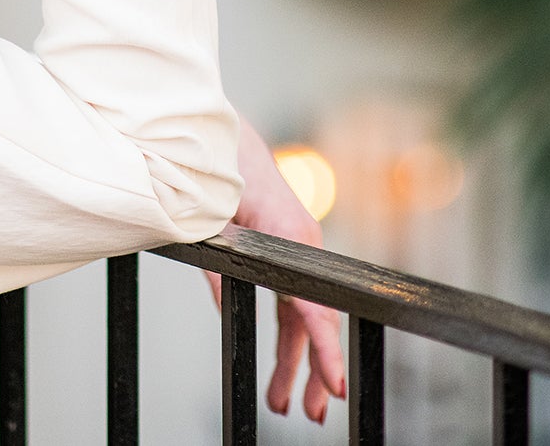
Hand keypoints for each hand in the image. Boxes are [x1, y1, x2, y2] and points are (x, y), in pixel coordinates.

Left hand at [208, 118, 345, 422]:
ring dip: (294, 361)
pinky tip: (279, 364)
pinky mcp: (286, 249)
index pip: (312, 306)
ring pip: (301, 316)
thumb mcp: (214, 220)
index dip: (324, 350)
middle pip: (314, 320)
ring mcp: (299, 248)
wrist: (228, 134)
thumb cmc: (222, 170)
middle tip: (308, 414)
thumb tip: (226, 309)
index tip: (335, 386)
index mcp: (291, 238)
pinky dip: (287, 334)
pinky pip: (291, 300)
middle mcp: (304, 245)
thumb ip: (221, 267)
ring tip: (284, 402)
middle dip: (313, 371)